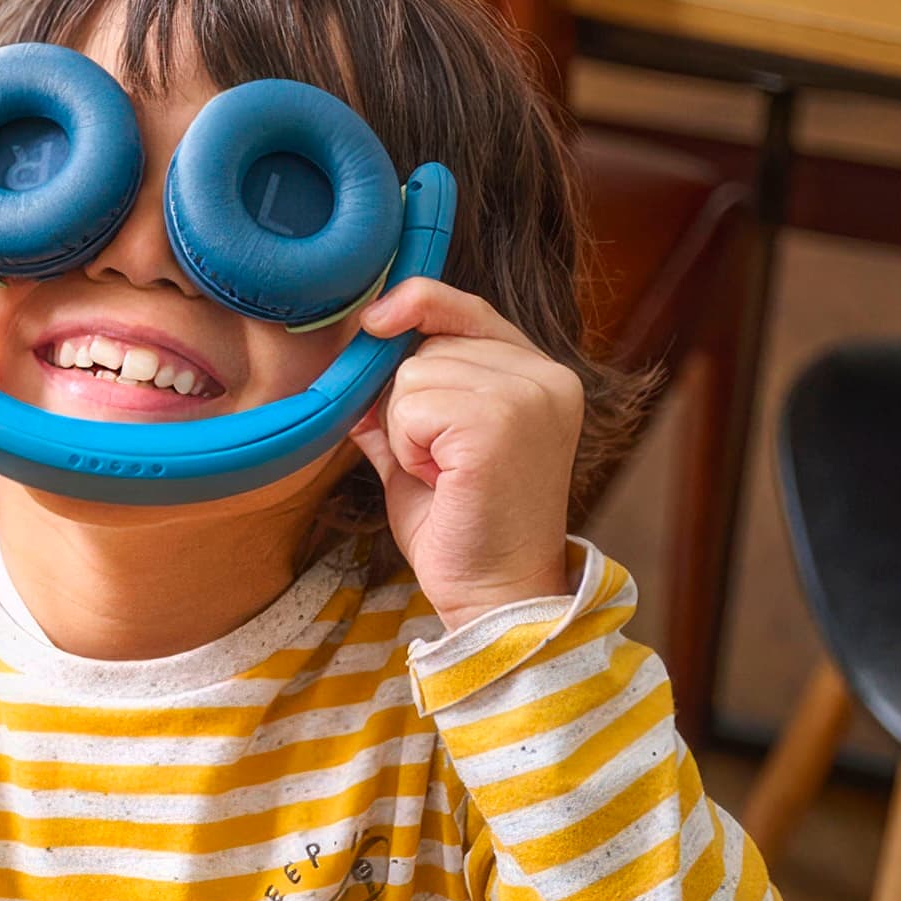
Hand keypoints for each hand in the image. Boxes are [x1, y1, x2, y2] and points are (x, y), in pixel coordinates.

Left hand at [347, 278, 582, 629]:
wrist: (493, 597)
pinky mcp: (499, 421)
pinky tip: (440, 480)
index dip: (418, 303)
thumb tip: (354, 368)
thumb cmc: (463, 531)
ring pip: (412, 374)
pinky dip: (406, 448)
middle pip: (427, 345)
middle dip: (407, 404)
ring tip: (443, 475)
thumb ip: (401, 404)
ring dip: (405, 432)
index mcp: (540, 376)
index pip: (468, 310)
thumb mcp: (426, 451)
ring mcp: (527, 395)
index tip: (376, 320)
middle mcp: (546, 377)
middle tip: (439, 464)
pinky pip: (411, 406)